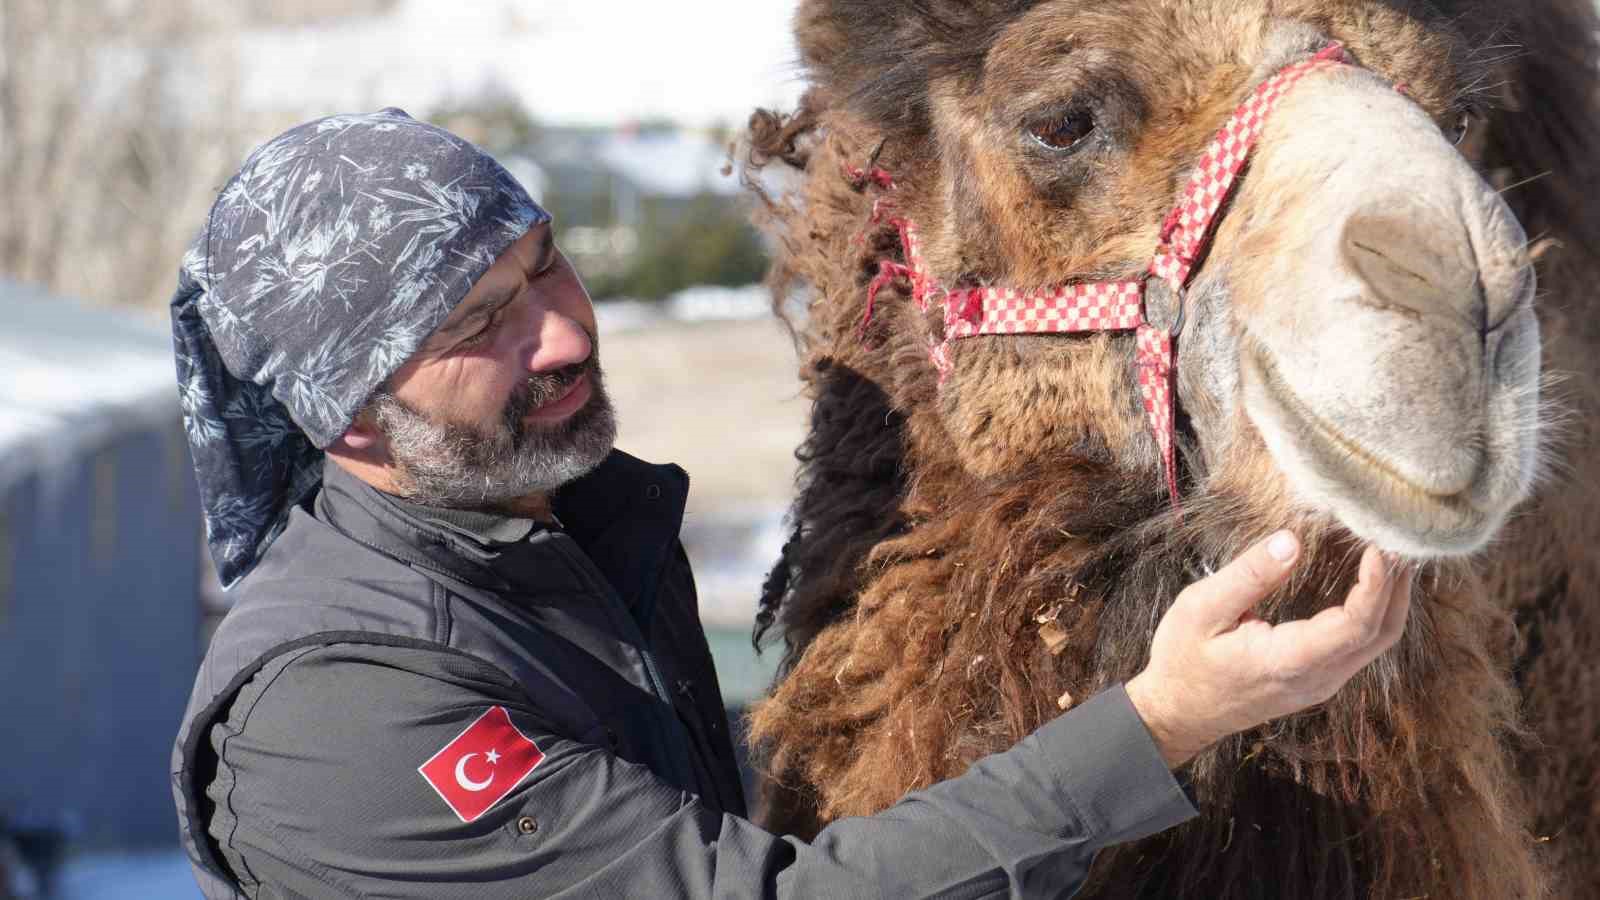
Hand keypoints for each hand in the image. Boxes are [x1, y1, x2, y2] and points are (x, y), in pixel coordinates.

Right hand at [1124, 532, 1411, 767]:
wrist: (1176, 713)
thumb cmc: (1182, 660)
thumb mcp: (1200, 608)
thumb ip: (1248, 576)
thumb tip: (1292, 541)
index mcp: (1288, 661)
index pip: (1356, 625)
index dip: (1376, 584)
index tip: (1378, 545)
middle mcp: (1316, 679)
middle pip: (1382, 634)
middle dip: (1396, 586)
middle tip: (1397, 539)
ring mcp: (1321, 684)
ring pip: (1378, 643)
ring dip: (1391, 598)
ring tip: (1390, 554)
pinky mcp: (1319, 680)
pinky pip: (1362, 646)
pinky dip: (1374, 611)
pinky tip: (1368, 583)